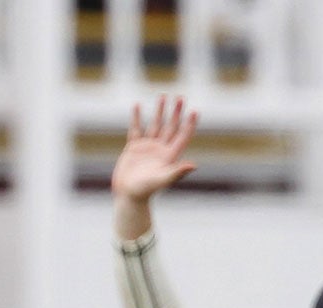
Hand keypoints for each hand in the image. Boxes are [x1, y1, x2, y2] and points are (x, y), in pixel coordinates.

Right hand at [113, 95, 198, 210]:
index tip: (194, 111)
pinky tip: (137, 106)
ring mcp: (147, 147)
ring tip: (163, 96)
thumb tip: (194, 166)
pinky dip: (137, 118)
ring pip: (155, 125)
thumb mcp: (162, 179)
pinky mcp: (134, 148)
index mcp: (170, 155)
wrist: (128, 196)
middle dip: (176, 112)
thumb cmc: (146, 190)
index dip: (189, 124)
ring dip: (159, 111)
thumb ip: (177, 172)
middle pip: (171, 126)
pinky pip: (136, 129)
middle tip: (180, 98)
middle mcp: (160, 149)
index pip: (182, 136)